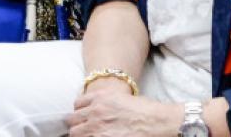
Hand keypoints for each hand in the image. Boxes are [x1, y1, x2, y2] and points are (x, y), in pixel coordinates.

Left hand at [67, 90, 182, 136]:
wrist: (158, 122)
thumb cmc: (146, 110)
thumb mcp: (122, 98)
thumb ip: (104, 102)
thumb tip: (96, 111)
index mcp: (100, 97)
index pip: (77, 104)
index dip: (81, 112)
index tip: (84, 117)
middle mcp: (95, 111)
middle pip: (72, 120)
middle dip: (78, 124)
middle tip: (85, 129)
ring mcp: (97, 128)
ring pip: (75, 133)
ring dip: (81, 134)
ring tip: (90, 135)